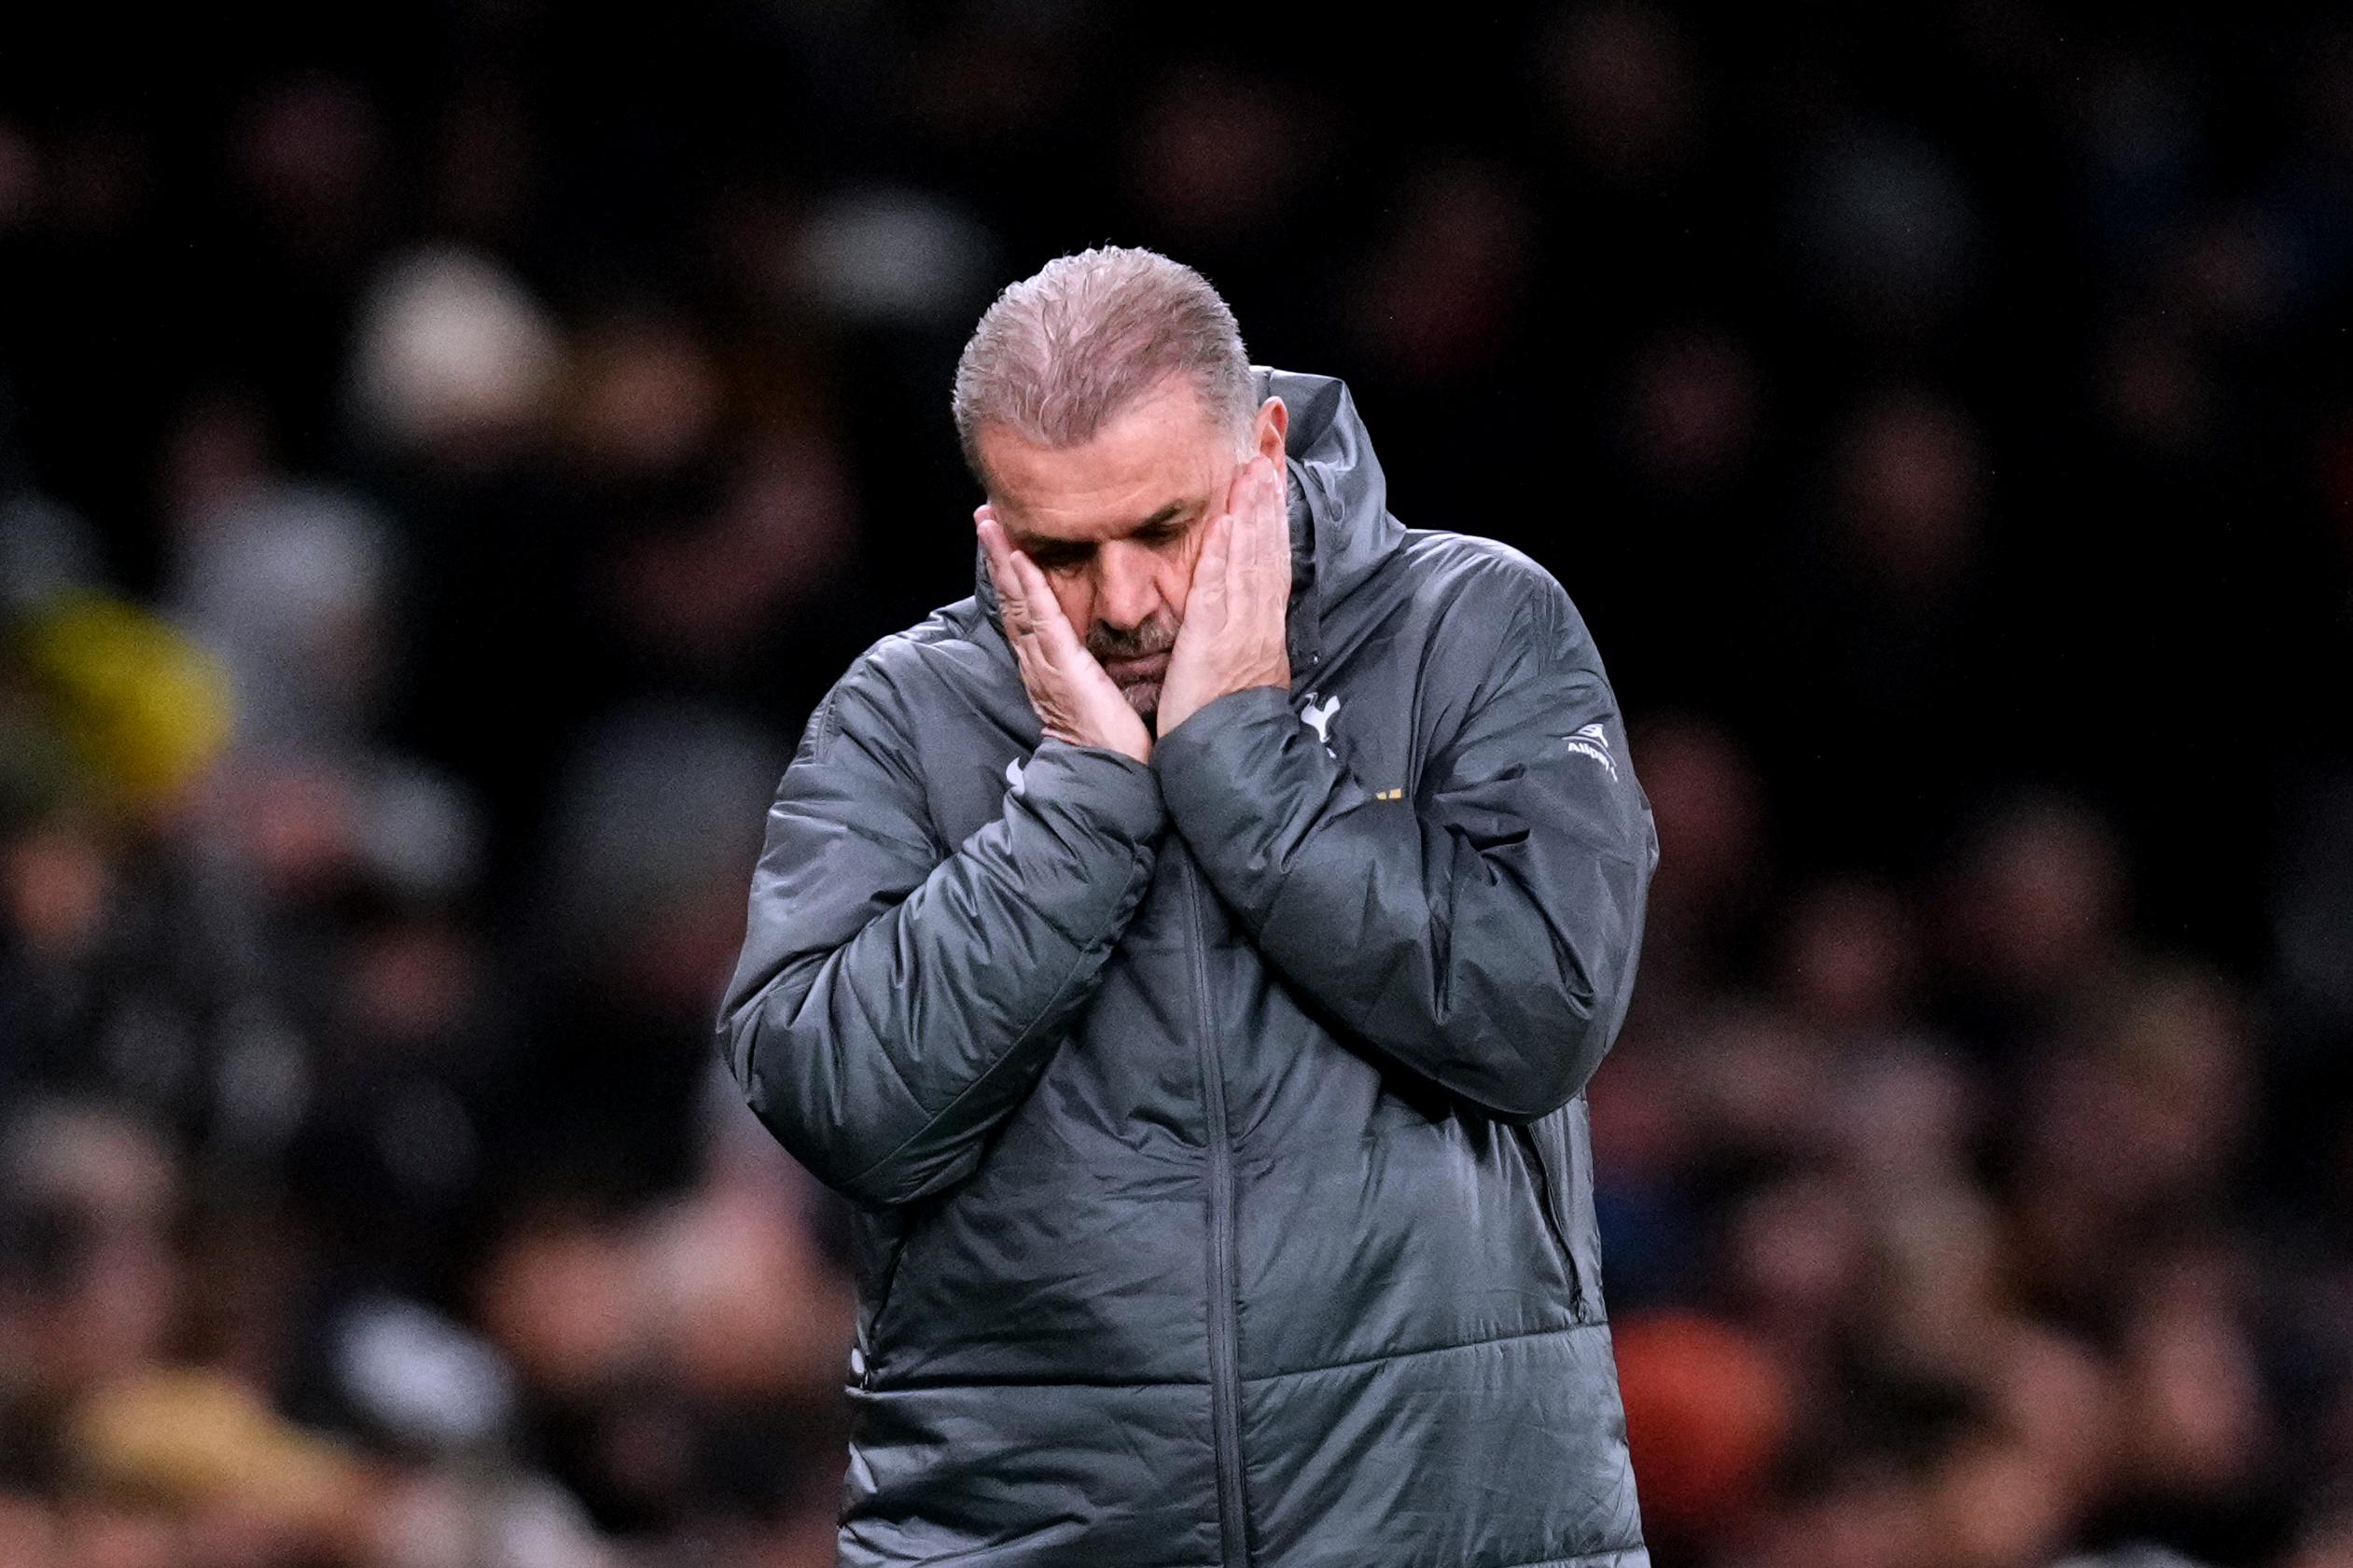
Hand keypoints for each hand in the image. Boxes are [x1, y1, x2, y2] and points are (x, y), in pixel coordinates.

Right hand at [978, 509, 1152, 764]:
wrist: (1108, 772)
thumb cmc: (1109, 735)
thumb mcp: (1094, 689)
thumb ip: (1087, 664)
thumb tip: (1095, 646)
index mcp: (1047, 660)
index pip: (1024, 605)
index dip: (1011, 570)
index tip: (1002, 535)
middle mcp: (1037, 656)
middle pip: (1011, 595)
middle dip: (995, 554)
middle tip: (983, 514)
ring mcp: (1045, 659)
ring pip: (1018, 599)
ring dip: (1002, 559)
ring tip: (988, 522)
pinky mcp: (1061, 664)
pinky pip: (1041, 619)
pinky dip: (1028, 588)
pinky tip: (1017, 560)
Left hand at [1158, 455, 1291, 734]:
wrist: (1229, 758)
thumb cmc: (1225, 717)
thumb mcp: (1241, 667)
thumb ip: (1242, 634)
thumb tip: (1245, 609)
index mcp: (1263, 629)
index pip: (1273, 564)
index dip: (1274, 521)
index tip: (1272, 481)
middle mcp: (1258, 624)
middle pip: (1268, 554)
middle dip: (1268, 505)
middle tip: (1266, 459)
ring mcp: (1239, 631)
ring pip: (1250, 563)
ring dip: (1253, 516)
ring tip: (1253, 473)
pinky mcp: (1213, 642)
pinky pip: (1220, 591)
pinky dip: (1225, 555)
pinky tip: (1227, 524)